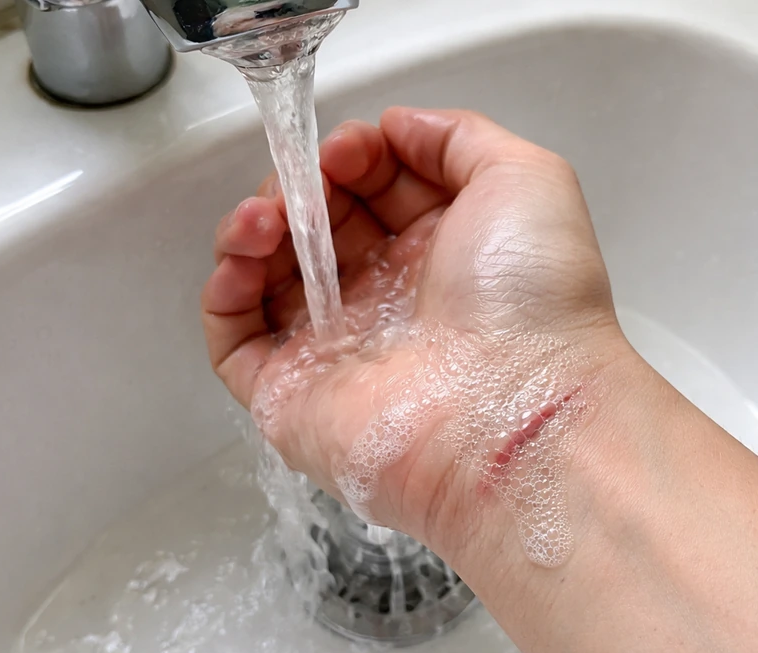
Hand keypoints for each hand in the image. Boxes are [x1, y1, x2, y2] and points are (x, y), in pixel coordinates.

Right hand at [201, 107, 633, 561]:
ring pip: (269, 278)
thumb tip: (396, 127)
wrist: (515, 418)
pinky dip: (223, 292)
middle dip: (302, 187)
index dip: (353, 159)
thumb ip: (458, 136)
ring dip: (254, 229)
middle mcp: (390, 304)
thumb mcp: (524, 179)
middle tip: (309, 179)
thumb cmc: (534, 304)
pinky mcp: (293, 396)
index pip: (376, 193)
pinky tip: (243, 258)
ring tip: (268, 217)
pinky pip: (234, 341)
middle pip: (319, 228)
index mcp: (442, 257)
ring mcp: (339, 351)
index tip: (350, 147)